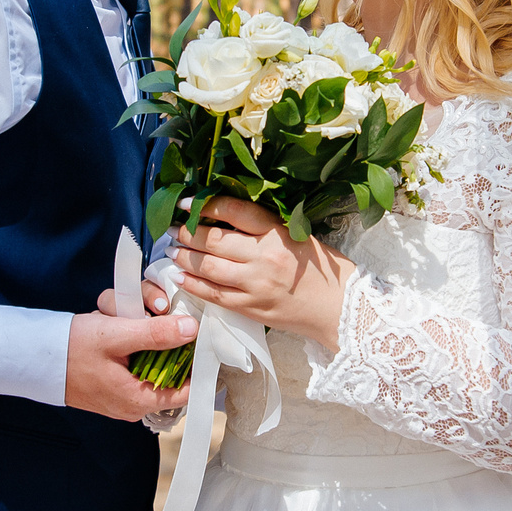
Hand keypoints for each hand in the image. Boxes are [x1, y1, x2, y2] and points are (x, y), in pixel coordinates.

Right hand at [66, 305, 196, 420]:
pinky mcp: (115, 379)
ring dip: (140, 327)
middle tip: (151, 306)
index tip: (197, 332)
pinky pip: (133, 357)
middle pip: (169, 366)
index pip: (187, 388)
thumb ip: (155, 334)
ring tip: (117, 312)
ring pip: (150, 356)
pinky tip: (111, 320)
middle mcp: (134, 401)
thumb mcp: (115, 336)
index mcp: (138, 399)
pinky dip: (127, 334)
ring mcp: (124, 391)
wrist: (32, 357)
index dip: (196, 359)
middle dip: (161, 332)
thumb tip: (191, 329)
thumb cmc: (70, 349)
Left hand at [171, 197, 355, 351]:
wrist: (339, 307)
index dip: (206, 205)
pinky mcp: (252, 308)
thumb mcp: (297, 235)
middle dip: (187, 233)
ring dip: (185, 258)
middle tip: (172, 229)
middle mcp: (265, 256)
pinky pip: (215, 295)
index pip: (234, 211)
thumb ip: (264, 227)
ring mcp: (257, 284)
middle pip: (215, 240)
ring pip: (210, 268)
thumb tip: (224, 216)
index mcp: (278, 232)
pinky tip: (180, 277)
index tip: (186, 203)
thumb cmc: (320, 268)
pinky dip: (194, 285)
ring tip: (172, 251)